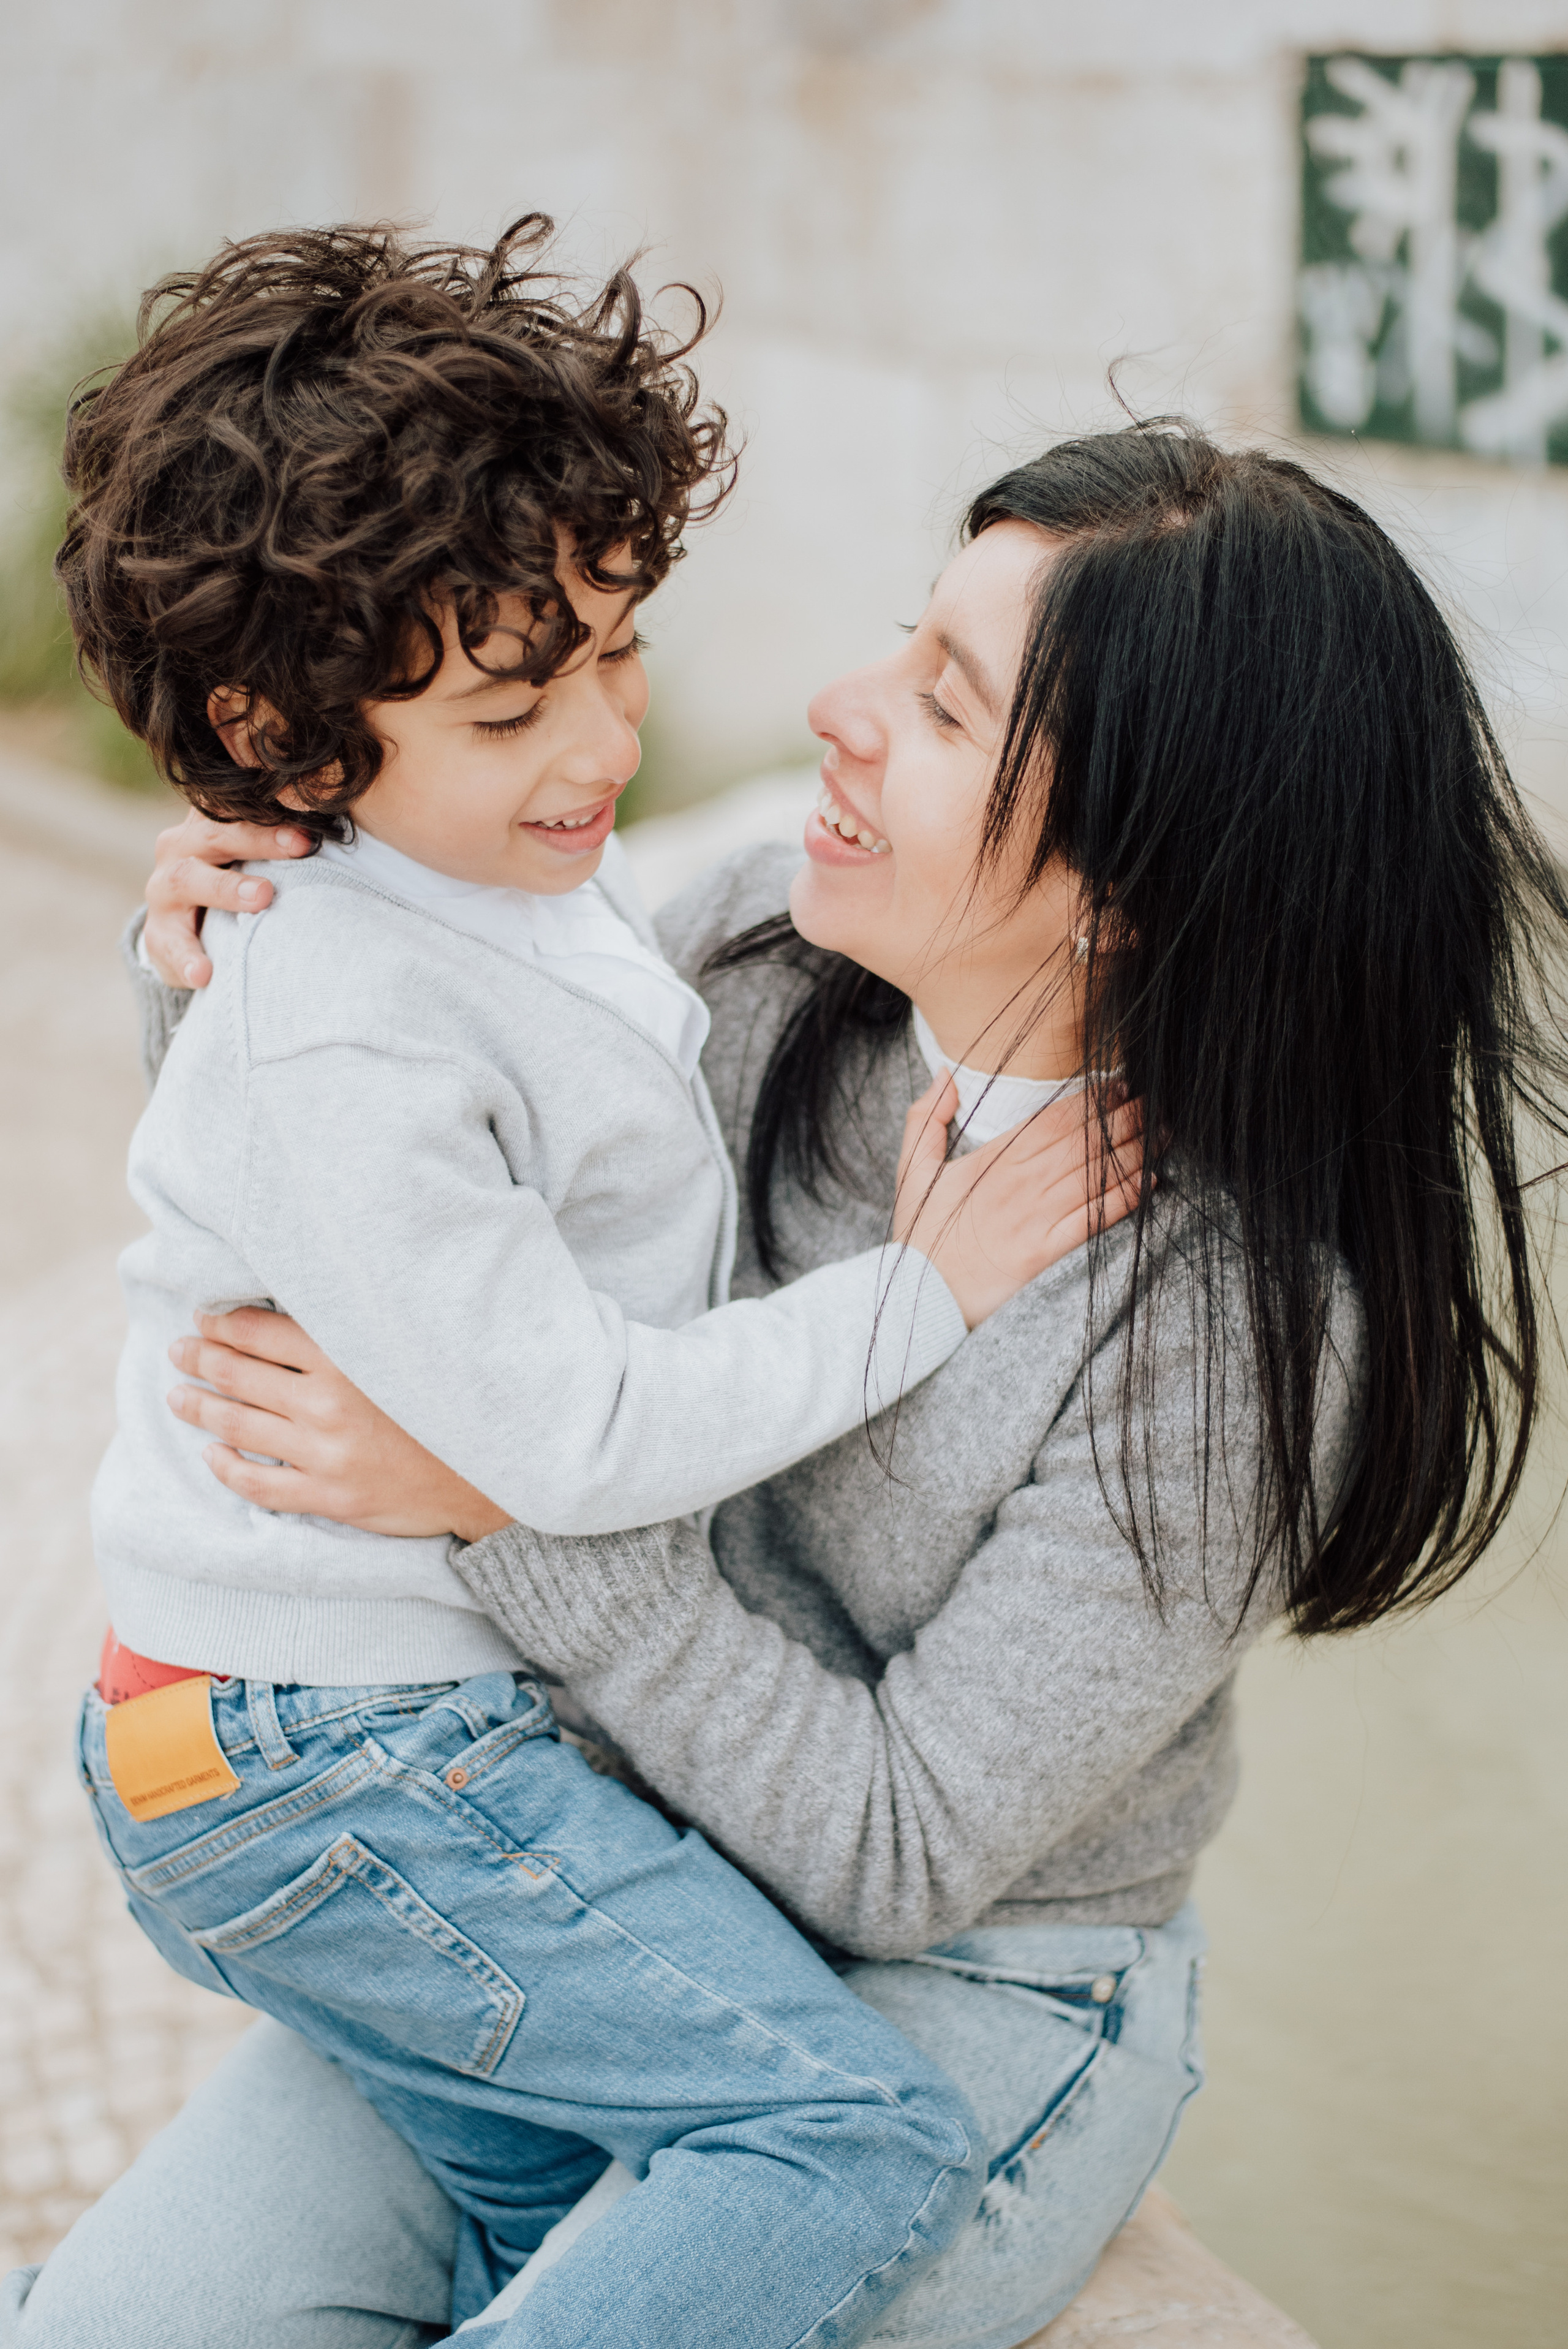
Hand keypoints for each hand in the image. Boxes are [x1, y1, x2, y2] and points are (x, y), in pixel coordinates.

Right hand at [144, 810, 313, 988]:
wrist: (183, 929)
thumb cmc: (234, 882)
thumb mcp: (251, 858)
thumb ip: (283, 842)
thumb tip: (341, 830)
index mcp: (207, 824)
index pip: (234, 807)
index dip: (272, 812)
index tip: (313, 826)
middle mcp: (179, 848)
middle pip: (215, 835)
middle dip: (258, 840)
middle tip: (300, 847)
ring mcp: (164, 891)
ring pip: (188, 879)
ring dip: (226, 888)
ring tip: (262, 898)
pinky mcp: (157, 934)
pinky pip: (169, 945)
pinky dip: (187, 960)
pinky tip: (204, 974)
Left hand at [165, 1310, 510, 1541]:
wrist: (491, 1475)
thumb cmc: (446, 1404)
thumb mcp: (402, 1354)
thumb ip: (352, 1334)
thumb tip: (297, 1310)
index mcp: (347, 1359)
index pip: (263, 1331)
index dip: (224, 1322)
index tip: (204, 1315)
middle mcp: (328, 1403)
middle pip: (240, 1375)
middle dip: (201, 1358)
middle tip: (178, 1348)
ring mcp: (324, 1453)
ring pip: (238, 1426)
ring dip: (199, 1407)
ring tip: (178, 1396)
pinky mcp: (328, 1496)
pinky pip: (257, 1484)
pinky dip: (226, 1468)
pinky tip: (212, 1455)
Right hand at [894, 1073, 1145, 1328]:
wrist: (922, 1295)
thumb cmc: (920, 1234)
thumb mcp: (911, 1169)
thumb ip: (927, 1117)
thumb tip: (944, 1072)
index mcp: (994, 1159)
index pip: (1055, 1118)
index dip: (1092, 1099)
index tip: (1118, 1085)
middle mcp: (1021, 1183)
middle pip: (1085, 1139)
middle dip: (1126, 1117)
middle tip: (1153, 1102)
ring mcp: (1036, 1216)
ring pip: (1097, 1173)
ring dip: (1136, 1150)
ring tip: (1163, 1133)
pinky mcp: (1047, 1250)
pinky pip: (1095, 1217)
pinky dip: (1126, 1198)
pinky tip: (1150, 1182)